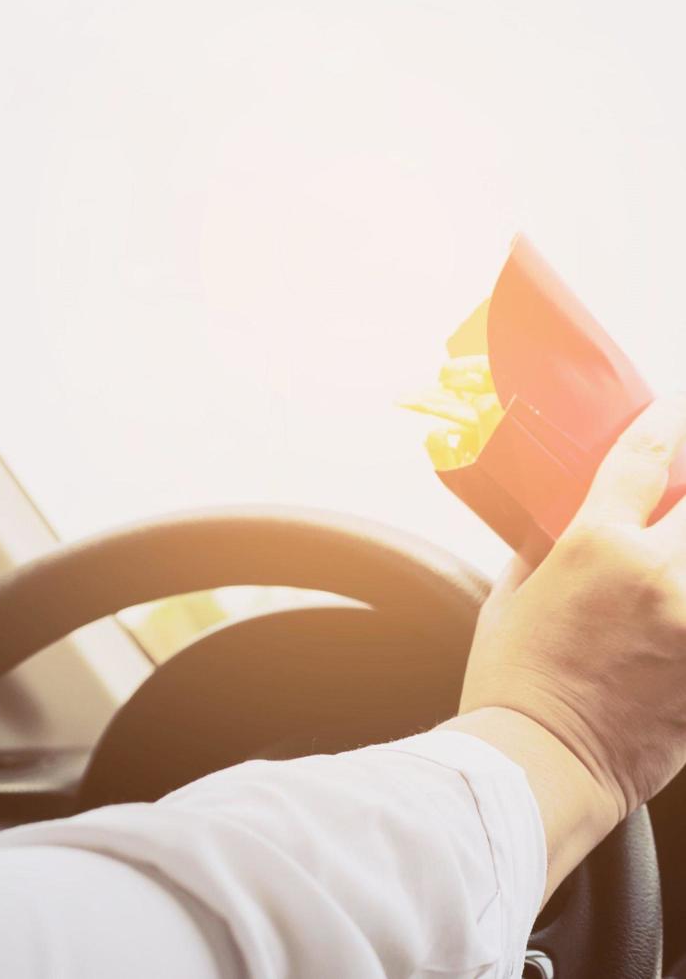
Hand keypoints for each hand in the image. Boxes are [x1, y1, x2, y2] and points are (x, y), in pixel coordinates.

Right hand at [461, 394, 685, 825]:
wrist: (540, 766)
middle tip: (675, 499)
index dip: (667, 422)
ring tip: (669, 565)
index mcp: (598, 546)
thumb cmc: (512, 685)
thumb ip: (544, 549)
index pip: (647, 455)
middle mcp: (662, 575)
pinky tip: (672, 612)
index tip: (671, 413)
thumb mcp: (510, 598)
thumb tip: (561, 521)